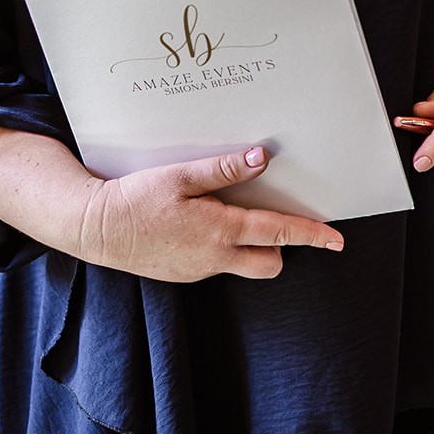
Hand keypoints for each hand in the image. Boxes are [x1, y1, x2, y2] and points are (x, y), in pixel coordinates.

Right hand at [76, 146, 344, 281]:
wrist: (97, 230)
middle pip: (268, 261)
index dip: (310, 235)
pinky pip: (217, 263)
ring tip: (227, 212)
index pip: (278, 233)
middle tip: (268, 215)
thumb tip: (260, 159)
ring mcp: (200, 270)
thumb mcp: (180, 176)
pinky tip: (199, 223)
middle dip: (278, 244)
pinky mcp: (184, 274)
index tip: (336, 239)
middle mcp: (215, 257)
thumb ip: (222, 170)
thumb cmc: (136, 199)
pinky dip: (221, 246)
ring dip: (247, 243)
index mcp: (219, 231)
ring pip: (242, 263)